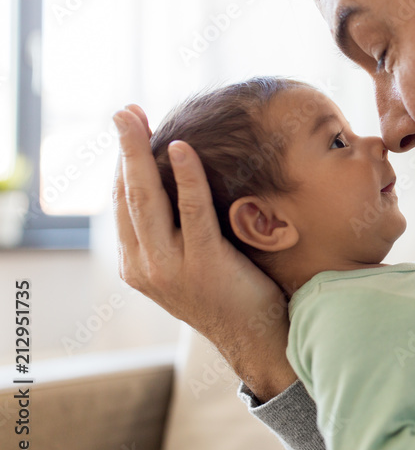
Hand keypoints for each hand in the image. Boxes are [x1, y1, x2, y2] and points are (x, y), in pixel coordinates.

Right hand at [113, 104, 296, 399]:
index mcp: (138, 265)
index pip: (122, 205)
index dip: (123, 164)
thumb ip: (177, 233)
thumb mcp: (192, 262)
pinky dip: (185, 177)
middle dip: (124, 149)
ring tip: (138, 118)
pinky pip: (192, 211)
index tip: (130, 128)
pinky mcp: (203, 265)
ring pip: (148, 200)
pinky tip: (182, 148)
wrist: (258, 337)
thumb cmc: (234, 293)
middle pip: (127, 196)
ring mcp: (170, 269)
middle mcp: (145, 267)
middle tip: (122, 111)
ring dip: (141, 153)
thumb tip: (181, 185)